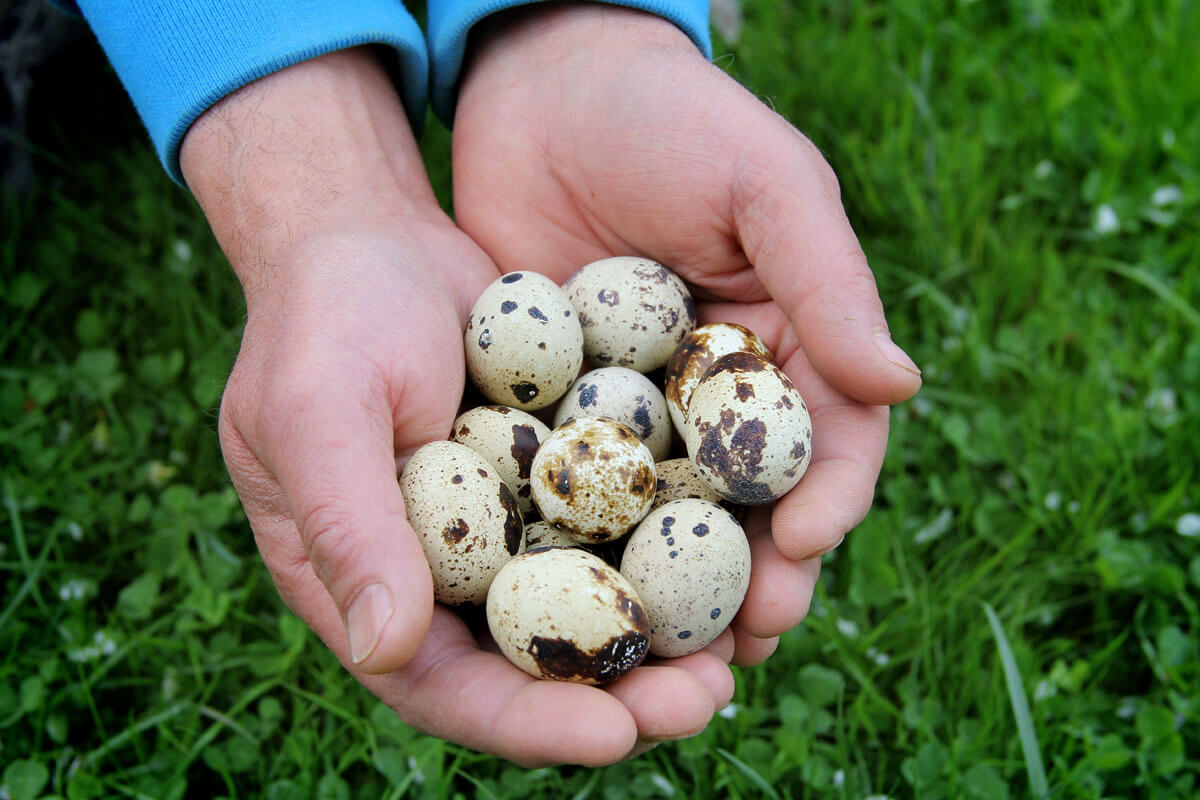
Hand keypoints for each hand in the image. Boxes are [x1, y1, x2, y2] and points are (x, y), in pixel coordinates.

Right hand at [181, 48, 730, 765]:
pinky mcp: (555, 476)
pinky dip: (669, 551)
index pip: (446, 686)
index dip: (529, 722)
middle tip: (704, 699)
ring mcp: (505, 527)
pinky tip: (740, 554)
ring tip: (741, 650)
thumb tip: (384, 652)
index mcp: (369, 585)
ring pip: (589, 607)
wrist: (373, 235)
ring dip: (662, 639)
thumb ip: (346, 527)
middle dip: (619, 698)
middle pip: (534, 667)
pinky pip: (617, 527)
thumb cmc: (325, 319)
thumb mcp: (318, 413)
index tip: (614, 736)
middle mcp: (444, 573)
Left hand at [453, 5, 922, 665]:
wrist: (538, 84)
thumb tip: (901, 386)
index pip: (825, 442)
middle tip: (741, 646)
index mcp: (787, 345)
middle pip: (748, 507)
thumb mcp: (765, 183)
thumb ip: (830, 281)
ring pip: (666, 521)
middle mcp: (718, 393)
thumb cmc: (669, 118)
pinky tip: (577, 598)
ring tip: (669, 659)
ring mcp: (638, 412)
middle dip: (752, 580)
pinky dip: (584, 548)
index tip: (802, 551)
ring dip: (674, 595)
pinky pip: (578, 491)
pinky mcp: (560, 415)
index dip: (825, 504)